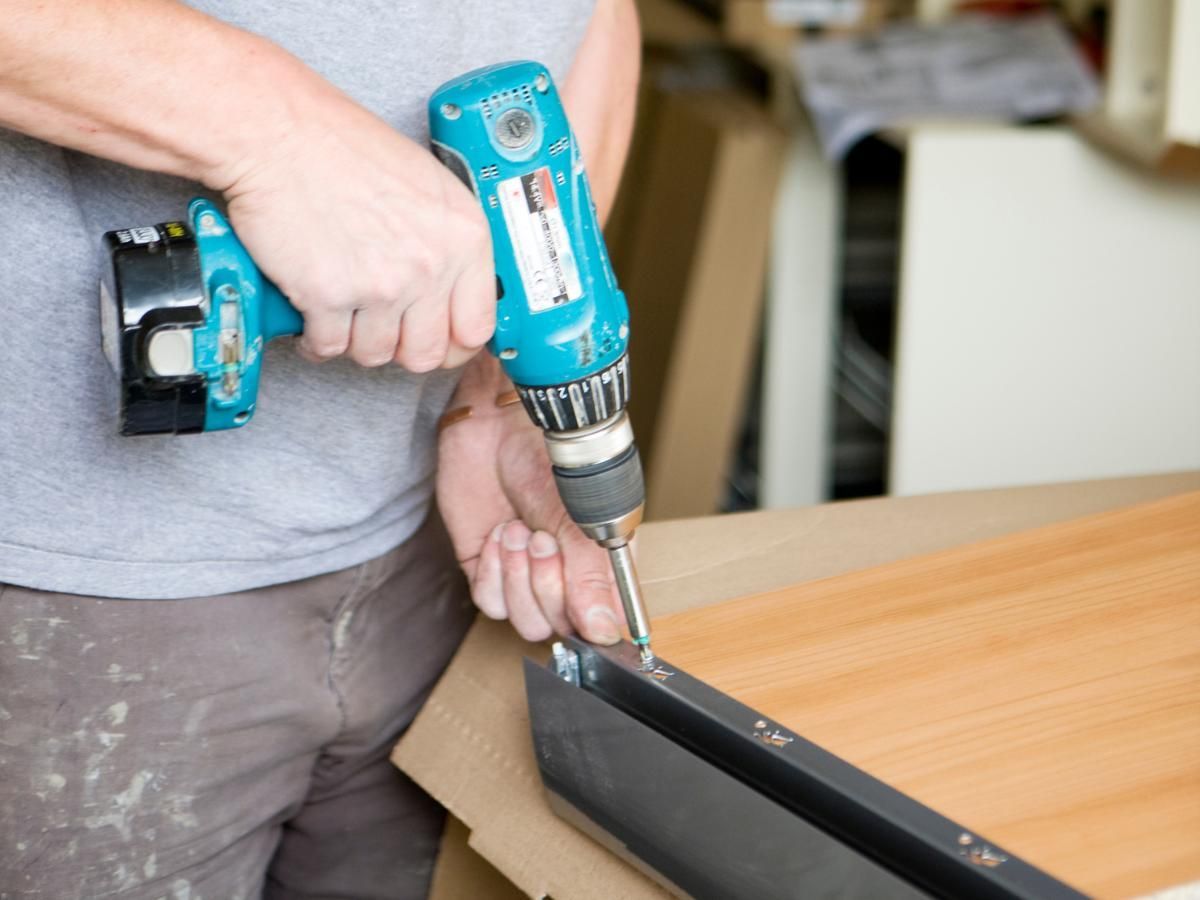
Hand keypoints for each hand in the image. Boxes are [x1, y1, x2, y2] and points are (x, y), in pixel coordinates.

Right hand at [216, 88, 494, 370]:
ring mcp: (381, 285)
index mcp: (464, 237)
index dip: (454, 343)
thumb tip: (451, 290)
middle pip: (427, 353)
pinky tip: (314, 320)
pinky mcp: (328, 296)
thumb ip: (447, 242)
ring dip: (356, 341)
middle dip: (403, 350)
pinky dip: (317, 340)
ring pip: (376, 354)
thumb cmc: (344, 147)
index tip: (438, 341)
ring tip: (345, 315)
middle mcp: (430, 265)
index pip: (477, 328)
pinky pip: (328, 347)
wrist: (279, 133)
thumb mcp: (427, 186)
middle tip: (385, 332)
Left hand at [436, 357, 626, 644]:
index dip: (594, 625)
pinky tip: (500, 533)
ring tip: (520, 530)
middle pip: (561, 625)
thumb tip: (604, 629)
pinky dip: (495, 572)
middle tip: (543, 538)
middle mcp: (566, 573)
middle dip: (548, 585)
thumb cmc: (548, 455)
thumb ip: (591, 576)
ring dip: (520, 578)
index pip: (605, 622)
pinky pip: (491, 602)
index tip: (584, 610)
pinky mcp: (488, 567)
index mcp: (602, 562)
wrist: (496, 425)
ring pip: (526, 621)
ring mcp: (526, 573)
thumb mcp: (579, 517)